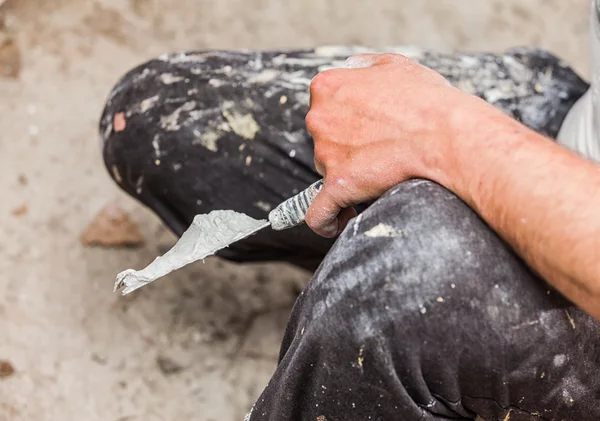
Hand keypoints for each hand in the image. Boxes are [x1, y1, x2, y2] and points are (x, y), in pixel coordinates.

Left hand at [305, 53, 488, 236]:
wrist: (445, 135)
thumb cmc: (427, 101)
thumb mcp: (394, 65)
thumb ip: (364, 66)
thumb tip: (351, 69)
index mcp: (327, 86)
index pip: (324, 108)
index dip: (343, 122)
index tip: (362, 132)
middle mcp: (318, 117)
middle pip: (322, 140)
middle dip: (345, 147)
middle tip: (378, 152)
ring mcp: (325, 152)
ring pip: (325, 171)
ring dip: (345, 176)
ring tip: (377, 178)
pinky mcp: (336, 185)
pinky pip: (319, 213)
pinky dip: (325, 221)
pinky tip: (337, 222)